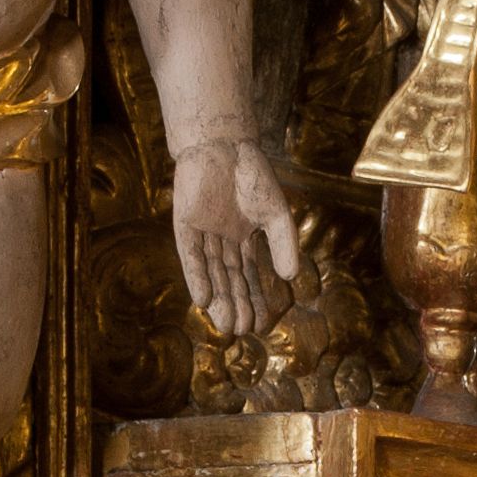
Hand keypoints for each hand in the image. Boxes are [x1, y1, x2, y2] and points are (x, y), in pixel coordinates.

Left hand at [172, 140, 300, 338]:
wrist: (225, 143)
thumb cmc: (252, 174)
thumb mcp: (276, 213)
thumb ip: (283, 244)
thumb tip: (291, 278)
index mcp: (244, 236)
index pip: (249, 275)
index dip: (255, 299)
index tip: (261, 324)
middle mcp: (222, 239)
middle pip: (229, 279)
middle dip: (237, 305)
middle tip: (242, 332)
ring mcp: (203, 233)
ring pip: (211, 272)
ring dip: (219, 298)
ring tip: (226, 325)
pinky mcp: (185, 225)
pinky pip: (191, 256)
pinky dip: (197, 277)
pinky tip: (204, 299)